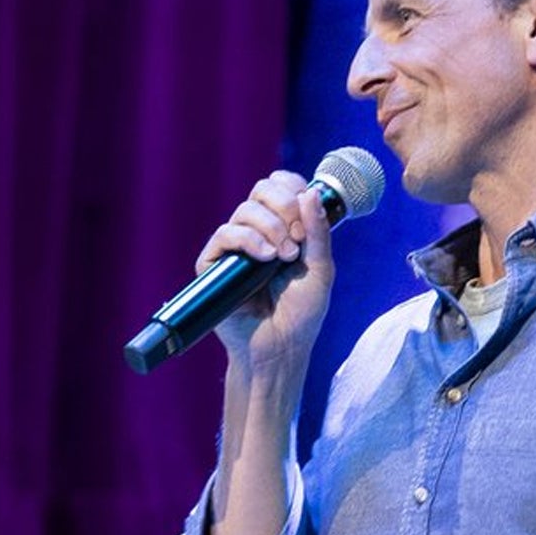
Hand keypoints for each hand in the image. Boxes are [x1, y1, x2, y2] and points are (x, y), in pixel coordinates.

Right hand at [199, 170, 338, 379]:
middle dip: (284, 205)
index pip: (281, 185)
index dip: (293, 189)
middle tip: (298, 237)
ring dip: (271, 228)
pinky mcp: (213, 264)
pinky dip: (248, 240)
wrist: (280, 349)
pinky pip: (225, 234)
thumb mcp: (321, 269)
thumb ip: (319, 231)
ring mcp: (234, 247)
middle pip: (262, 189)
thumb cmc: (301, 314)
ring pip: (245, 210)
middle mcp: (257, 232)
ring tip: (285, 257)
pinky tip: (265, 258)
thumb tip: (310, 193)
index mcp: (283, 227)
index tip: (306, 218)